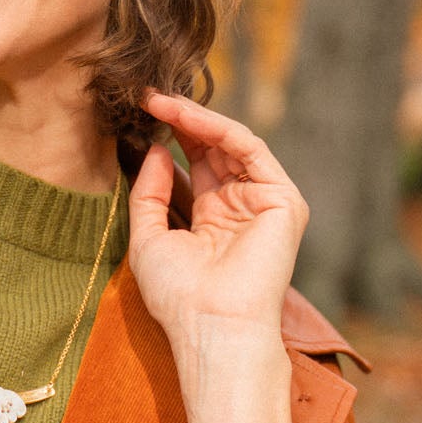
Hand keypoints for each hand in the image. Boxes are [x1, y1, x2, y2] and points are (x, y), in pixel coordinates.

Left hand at [129, 92, 306, 422]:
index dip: (170, 137)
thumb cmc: (178, 296)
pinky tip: (184, 117)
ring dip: (195, 118)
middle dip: (181, 120)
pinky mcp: (283, 200)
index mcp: (214, 221)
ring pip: (231, 144)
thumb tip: (153, 148)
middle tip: (147, 97)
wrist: (211, 326)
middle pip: (213, 150)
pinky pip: (249, 149)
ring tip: (160, 102)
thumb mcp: (148, 236)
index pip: (195, 165)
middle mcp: (242, 208)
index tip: (138, 114)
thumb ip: (149, 192)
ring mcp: (265, 203)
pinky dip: (216, 128)